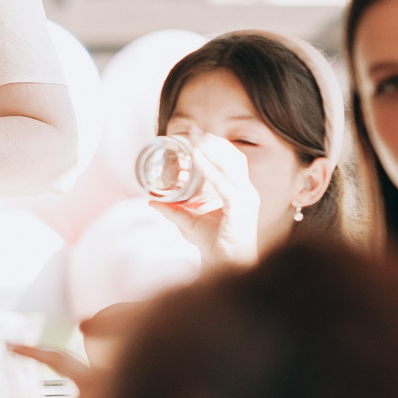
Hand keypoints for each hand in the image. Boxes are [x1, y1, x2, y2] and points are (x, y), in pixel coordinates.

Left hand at [151, 132, 264, 266]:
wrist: (226, 267)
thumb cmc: (214, 245)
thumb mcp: (189, 223)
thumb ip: (172, 210)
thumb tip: (151, 200)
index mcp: (240, 192)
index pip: (232, 160)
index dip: (216, 145)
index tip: (197, 133)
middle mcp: (247, 192)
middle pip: (233, 157)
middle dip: (213, 141)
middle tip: (193, 130)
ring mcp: (246, 199)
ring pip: (231, 165)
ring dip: (212, 149)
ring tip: (195, 138)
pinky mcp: (240, 207)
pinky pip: (225, 184)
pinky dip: (210, 169)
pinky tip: (196, 158)